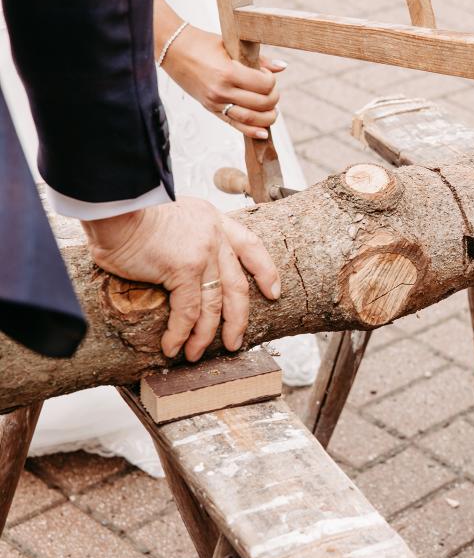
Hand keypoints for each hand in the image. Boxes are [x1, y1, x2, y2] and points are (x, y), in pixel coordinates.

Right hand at [82, 198, 280, 361]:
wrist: (115, 202)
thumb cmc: (130, 212)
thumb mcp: (172, 216)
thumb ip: (187, 238)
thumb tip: (182, 269)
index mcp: (214, 221)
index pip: (251, 246)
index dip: (265, 271)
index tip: (274, 292)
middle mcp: (214, 236)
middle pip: (237, 285)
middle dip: (238, 319)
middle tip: (235, 342)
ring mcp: (203, 253)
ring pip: (213, 305)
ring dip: (205, 334)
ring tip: (196, 354)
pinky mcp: (184, 269)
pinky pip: (187, 311)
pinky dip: (181, 333)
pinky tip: (173, 346)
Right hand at [160, 24, 284, 138]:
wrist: (172, 49)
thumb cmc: (202, 43)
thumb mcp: (230, 45)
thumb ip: (258, 59)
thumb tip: (283, 67)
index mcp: (227, 72)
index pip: (264, 85)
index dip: (271, 81)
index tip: (267, 75)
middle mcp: (221, 91)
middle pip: (261, 103)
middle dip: (273, 98)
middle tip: (272, 91)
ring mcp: (215, 102)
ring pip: (250, 118)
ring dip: (267, 117)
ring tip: (272, 110)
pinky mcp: (210, 109)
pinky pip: (234, 125)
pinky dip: (251, 130)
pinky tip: (264, 132)